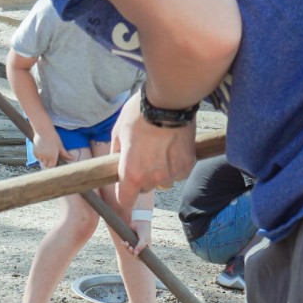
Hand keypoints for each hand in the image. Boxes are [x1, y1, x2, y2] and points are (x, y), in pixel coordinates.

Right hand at [31, 124, 63, 168]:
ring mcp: (39, 155)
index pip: (52, 167)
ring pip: (41, 161)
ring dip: (44, 159)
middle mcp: (45, 157)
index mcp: (53, 157)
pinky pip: (37, 157)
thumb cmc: (53, 137)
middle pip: (46, 165)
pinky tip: (42, 149)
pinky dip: (39, 155)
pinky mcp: (35, 152)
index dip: (53, 165)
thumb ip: (65, 154)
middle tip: (51, 156)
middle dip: (48, 162)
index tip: (55, 162)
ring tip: (46, 151)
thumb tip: (72, 158)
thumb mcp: (60, 146)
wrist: (43, 130)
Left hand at [112, 92, 195, 213]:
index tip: (124, 200)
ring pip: (163, 182)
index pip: (125, 201)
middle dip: (141, 178)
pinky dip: (176, 165)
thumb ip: (115, 154)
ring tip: (160, 149)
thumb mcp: (118, 132)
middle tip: (142, 157)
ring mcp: (172, 173)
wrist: (169, 100)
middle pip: (145, 188)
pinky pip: (179, 173)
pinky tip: (173, 147)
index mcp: (131, 173)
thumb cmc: (139, 114)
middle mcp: (152, 178)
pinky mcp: (188, 165)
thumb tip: (114, 164)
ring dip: (160, 172)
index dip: (123, 201)